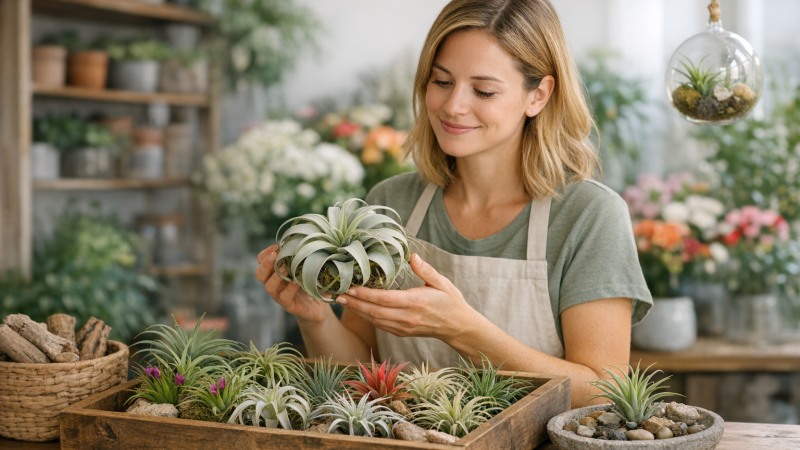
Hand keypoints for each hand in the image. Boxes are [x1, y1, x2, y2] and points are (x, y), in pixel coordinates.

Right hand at [256, 244, 330, 324]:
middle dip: (265, 264)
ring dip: (276, 276)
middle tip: (275, 255)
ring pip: (269, 287)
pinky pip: (284, 297)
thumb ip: (301, 254)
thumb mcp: (305, 265)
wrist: (319, 305)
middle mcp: (274, 284)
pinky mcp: (289, 306)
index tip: (277, 245)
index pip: (261, 261)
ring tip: (286, 268)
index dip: (266, 253)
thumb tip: (304, 236)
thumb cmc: (310, 282)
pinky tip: (296, 282)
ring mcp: (280, 296)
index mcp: (275, 272)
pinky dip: (289, 289)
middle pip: (260, 274)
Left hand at [335, 253, 477, 341]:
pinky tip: (357, 310)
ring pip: (375, 320)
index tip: (351, 288)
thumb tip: (412, 256)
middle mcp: (407, 317)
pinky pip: (381, 326)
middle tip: (338, 294)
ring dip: (357, 311)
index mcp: (416, 302)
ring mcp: (404, 327)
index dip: (366, 295)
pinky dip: (367, 318)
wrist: (458, 327)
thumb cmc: (451, 302)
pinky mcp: (402, 332)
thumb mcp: (442, 283)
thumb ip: (426, 270)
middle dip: (355, 304)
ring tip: (342, 301)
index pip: (385, 299)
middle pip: (375, 312)